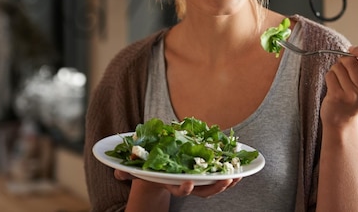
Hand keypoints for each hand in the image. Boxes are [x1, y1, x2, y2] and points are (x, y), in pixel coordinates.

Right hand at [115, 169, 240, 197]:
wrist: (156, 168)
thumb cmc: (146, 166)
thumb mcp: (136, 167)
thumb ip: (126, 170)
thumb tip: (116, 171)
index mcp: (170, 182)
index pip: (178, 188)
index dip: (185, 188)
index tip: (190, 183)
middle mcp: (185, 184)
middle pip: (202, 191)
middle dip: (215, 187)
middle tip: (226, 179)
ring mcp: (196, 181)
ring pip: (213, 186)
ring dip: (227, 181)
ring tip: (239, 174)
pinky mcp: (204, 174)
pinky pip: (219, 176)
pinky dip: (230, 172)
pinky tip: (241, 168)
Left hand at [320, 42, 357, 126]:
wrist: (341, 119)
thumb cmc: (354, 95)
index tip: (353, 49)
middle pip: (352, 61)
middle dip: (345, 60)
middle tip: (344, 69)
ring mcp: (352, 96)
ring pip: (339, 67)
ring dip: (336, 69)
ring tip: (340, 80)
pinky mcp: (338, 97)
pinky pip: (331, 74)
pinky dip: (330, 77)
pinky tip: (333, 86)